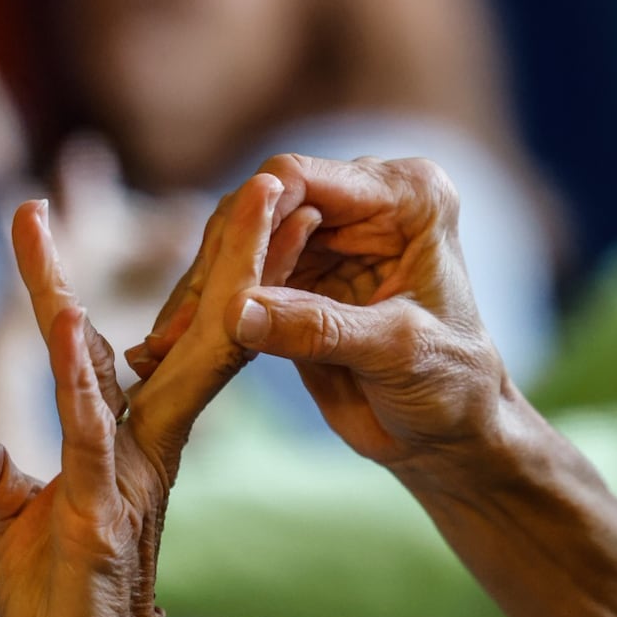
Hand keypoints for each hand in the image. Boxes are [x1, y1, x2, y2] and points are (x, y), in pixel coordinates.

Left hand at [0, 177, 290, 616]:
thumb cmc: (61, 607)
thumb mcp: (17, 524)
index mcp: (133, 436)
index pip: (151, 336)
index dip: (155, 271)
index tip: (119, 199)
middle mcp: (144, 442)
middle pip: (200, 331)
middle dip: (237, 256)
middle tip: (273, 183)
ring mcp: (127, 474)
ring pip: (165, 361)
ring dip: (209, 287)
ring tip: (235, 215)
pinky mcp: (99, 516)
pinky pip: (90, 432)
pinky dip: (81, 376)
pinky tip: (78, 320)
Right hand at [130, 154, 509, 472]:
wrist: (451, 435)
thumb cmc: (453, 386)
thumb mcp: (397, 353)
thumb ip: (320, 328)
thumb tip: (234, 311)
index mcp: (406, 195)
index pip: (305, 180)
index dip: (250, 218)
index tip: (216, 271)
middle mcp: (361, 202)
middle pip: (258, 205)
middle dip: (215, 261)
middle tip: (179, 323)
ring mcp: (323, 238)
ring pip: (237, 242)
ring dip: (199, 289)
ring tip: (164, 345)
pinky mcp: (295, 279)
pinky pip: (234, 281)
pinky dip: (203, 313)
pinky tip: (169, 349)